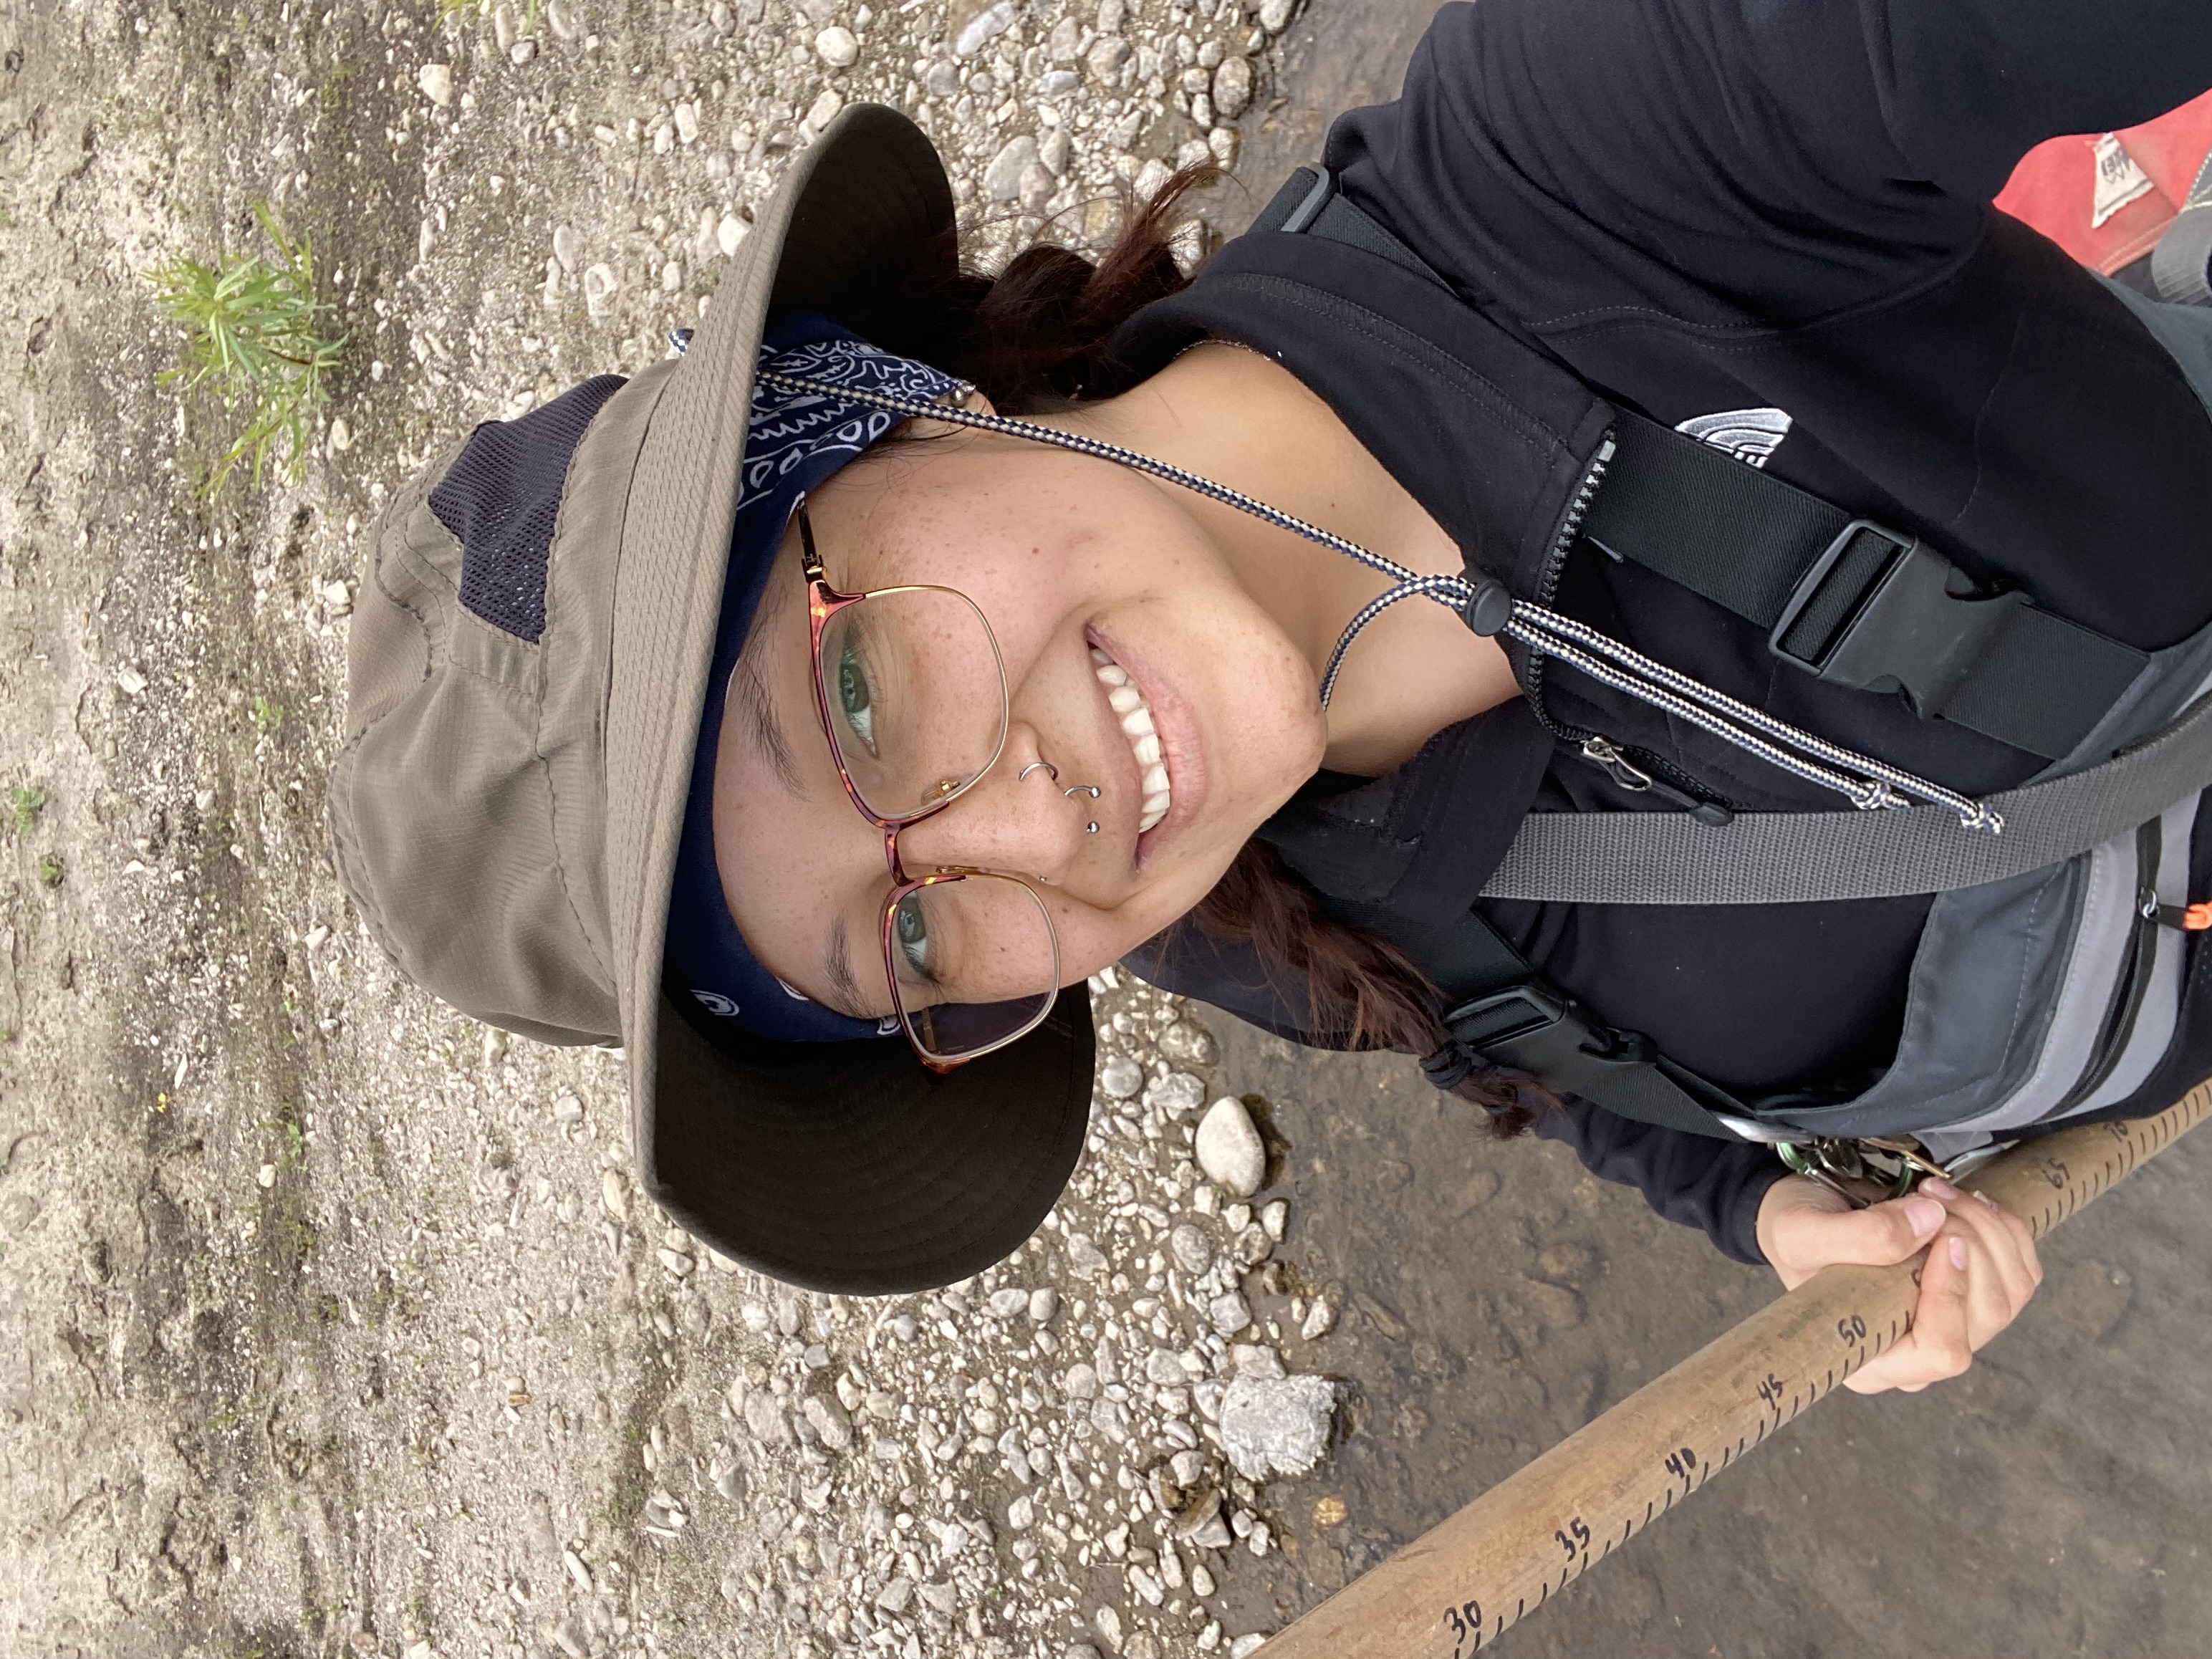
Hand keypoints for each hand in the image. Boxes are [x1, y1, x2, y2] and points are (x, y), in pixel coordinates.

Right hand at [1755, 1173, 2042, 1393]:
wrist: (1811, 1213)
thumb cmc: (1795, 1234)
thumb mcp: (1801, 1232)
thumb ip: (1859, 1236)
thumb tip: (1931, 1223)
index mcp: (1874, 1362)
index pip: (1941, 1354)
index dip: (1951, 1298)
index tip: (1939, 1239)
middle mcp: (1922, 1357)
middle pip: (1986, 1316)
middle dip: (1971, 1244)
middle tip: (1929, 1198)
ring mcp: (1957, 1329)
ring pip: (2012, 1292)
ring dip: (1988, 1230)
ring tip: (1940, 1194)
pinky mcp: (1979, 1297)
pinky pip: (2023, 1272)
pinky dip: (2005, 1229)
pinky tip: (1968, 1203)